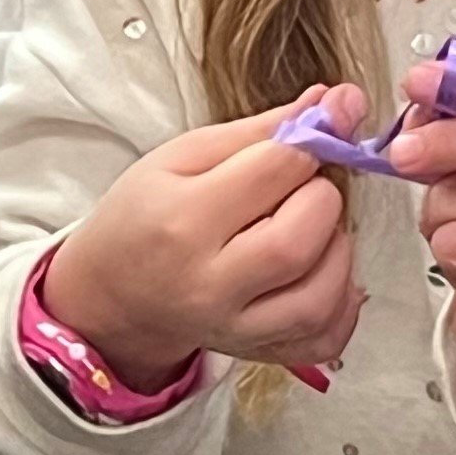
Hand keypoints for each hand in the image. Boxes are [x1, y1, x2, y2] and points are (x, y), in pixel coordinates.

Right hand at [40, 99, 364, 393]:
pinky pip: (325, 339)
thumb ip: (260, 130)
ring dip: (337, 250)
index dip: (312, 139)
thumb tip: (335, 102)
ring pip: (321, 296)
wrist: (112, 294)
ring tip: (314, 229)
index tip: (320, 127)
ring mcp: (236, 328)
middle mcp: (210, 283)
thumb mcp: (181, 157)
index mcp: (183, 219)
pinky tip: (324, 273)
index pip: (275, 171)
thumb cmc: (144, 216)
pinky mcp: (259, 353)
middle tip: (305, 187)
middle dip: (322, 198)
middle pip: (300, 239)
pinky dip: (343, 304)